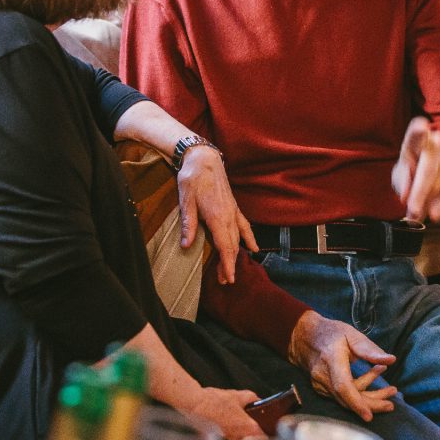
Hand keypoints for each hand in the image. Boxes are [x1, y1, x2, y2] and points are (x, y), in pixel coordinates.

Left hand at [176, 145, 257, 283]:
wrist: (204, 158)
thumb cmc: (192, 178)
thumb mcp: (186, 201)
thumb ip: (188, 224)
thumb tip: (186, 245)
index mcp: (217, 217)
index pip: (225, 246)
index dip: (228, 264)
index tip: (229, 279)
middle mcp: (229, 216)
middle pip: (232, 246)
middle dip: (229, 264)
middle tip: (226, 281)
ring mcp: (233, 211)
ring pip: (238, 238)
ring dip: (236, 255)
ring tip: (232, 270)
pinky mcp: (233, 206)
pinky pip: (244, 225)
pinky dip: (249, 237)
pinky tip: (253, 247)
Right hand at [181, 387, 263, 439]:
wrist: (195, 405)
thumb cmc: (215, 401)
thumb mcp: (238, 395)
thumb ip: (251, 398)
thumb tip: (257, 399)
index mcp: (246, 427)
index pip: (264, 438)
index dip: (271, 436)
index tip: (274, 433)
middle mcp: (239, 436)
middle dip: (260, 436)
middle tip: (265, 429)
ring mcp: (229, 438)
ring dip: (248, 435)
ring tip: (251, 426)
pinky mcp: (221, 437)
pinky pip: (234, 438)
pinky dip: (238, 433)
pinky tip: (236, 424)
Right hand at [287, 312, 396, 421]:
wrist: (303, 337)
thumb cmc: (330, 333)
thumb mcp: (351, 334)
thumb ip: (370, 349)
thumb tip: (392, 360)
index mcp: (331, 360)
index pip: (343, 386)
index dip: (356, 403)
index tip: (369, 416)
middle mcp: (323, 376)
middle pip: (347, 399)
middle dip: (370, 405)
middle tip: (391, 404)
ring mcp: (320, 385)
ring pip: (345, 401)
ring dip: (368, 400)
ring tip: (390, 394)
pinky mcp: (321, 389)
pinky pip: (341, 398)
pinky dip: (358, 397)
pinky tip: (373, 389)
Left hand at [390, 117, 439, 222]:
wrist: (439, 170)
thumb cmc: (414, 170)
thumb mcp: (402, 173)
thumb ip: (402, 180)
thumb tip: (405, 195)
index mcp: (417, 140)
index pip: (416, 133)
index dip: (418, 130)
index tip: (421, 128)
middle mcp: (437, 142)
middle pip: (429, 166)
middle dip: (420, 191)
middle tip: (412, 212)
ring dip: (428, 202)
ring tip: (417, 214)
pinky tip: (435, 214)